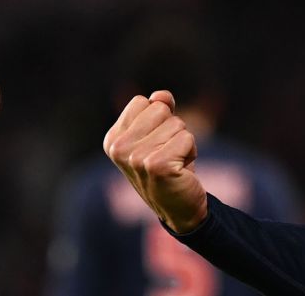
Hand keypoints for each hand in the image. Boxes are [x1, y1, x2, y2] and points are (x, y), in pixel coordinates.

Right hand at [103, 90, 208, 232]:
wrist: (179, 208)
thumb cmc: (168, 166)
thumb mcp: (160, 133)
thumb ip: (159, 108)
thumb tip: (161, 96)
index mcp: (113, 139)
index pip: (142, 102)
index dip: (158, 119)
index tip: (156, 144)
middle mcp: (119, 149)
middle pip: (159, 109)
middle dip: (172, 129)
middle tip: (168, 154)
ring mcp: (136, 158)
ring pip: (176, 124)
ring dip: (183, 142)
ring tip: (174, 163)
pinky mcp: (157, 166)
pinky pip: (187, 138)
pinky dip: (191, 151)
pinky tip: (181, 170)